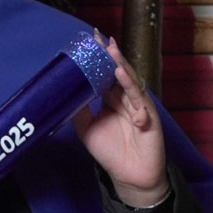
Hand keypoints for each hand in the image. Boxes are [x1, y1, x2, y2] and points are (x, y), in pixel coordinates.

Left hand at [73, 34, 169, 206]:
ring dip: (119, 64)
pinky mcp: (147, 115)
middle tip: (97, 37)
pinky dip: (129, 85)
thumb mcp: (86, 129)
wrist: (129, 176)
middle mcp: (125, 98)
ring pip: (128, 80)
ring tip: (109, 49)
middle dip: (108, 54)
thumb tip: (65, 90)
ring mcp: (137, 105)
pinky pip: (137, 98)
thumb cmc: (110, 152)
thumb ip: (78, 110)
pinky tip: (120, 74)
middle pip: (117, 71)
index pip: (104, 73)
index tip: (89, 40)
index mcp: (111, 99)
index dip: (98, 58)